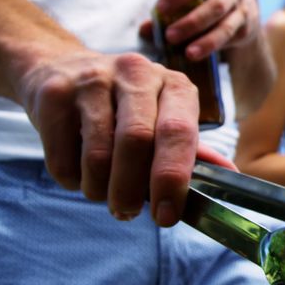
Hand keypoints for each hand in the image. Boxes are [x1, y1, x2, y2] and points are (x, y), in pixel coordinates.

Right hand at [19, 51, 208, 226]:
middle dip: (132, 190)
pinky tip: (78, 172)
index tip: (168, 216)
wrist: (60, 68)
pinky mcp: (54, 93)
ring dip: (99, 189)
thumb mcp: (163, 117)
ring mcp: (92, 79)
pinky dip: (71, 180)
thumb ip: (191, 149)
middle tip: (127, 212)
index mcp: (173, 84)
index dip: (173, 178)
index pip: (178, 132)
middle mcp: (136, 74)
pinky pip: (62, 158)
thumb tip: (231, 177)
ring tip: (103, 192)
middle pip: (136, 142)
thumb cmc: (123, 106)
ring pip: (97, 155)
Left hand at [139, 0, 259, 59]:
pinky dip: (212, 47)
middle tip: (169, 36)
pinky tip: (197, 54)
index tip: (160, 9)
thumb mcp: (189, 1)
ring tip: (187, 53)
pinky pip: (229, 40)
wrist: (241, 14)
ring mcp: (243, 10)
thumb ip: (167, 13)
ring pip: (225, 26)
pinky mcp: (246, 29)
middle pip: (216, 5)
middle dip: (191, 22)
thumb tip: (145, 29)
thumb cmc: (206, 3)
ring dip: (205, 41)